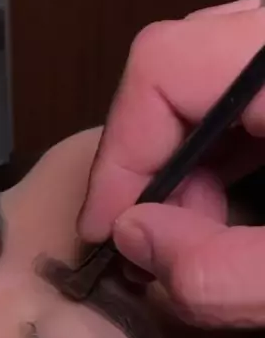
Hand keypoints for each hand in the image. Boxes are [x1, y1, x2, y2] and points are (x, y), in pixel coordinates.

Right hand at [81, 0, 264, 326]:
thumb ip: (225, 271)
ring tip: (194, 230)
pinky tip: (220, 204)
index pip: (163, 67)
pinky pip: (233, 93)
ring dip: (179, 161)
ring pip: (201, 79)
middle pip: (175, 67)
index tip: (104, 231)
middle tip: (154, 240)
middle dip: (148, 163)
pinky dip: (212, 153)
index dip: (118, 154)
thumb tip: (136, 237)